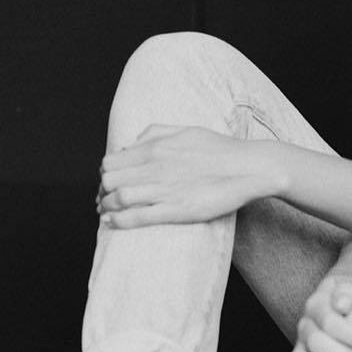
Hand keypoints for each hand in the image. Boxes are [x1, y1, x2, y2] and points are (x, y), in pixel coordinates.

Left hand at [97, 125, 276, 227]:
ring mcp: (165, 189)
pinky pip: (138, 217)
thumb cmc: (220, 149)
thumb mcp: (185, 130)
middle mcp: (156, 167)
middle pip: (108, 180)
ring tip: (105, 212)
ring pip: (118, 198)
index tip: (108, 181)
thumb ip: (154, 132)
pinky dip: (119, 221)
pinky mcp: (177, 210)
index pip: (111, 161)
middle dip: (102, 191)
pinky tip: (112, 222)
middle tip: (104, 198)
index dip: (104, 174)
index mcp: (156, 147)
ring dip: (106, 207)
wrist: (249, 167)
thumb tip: (131, 143)